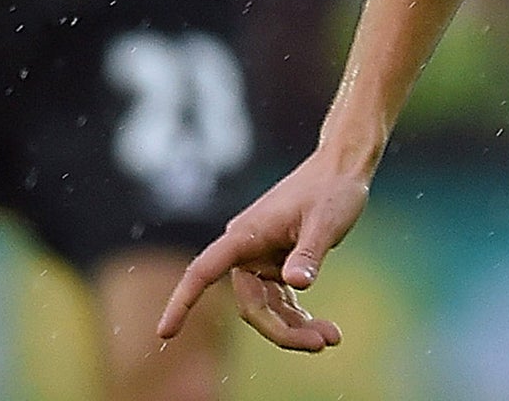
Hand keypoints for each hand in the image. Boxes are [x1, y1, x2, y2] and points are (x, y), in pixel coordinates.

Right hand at [156, 151, 370, 351]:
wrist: (343, 166)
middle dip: (282, 330)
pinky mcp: (278, 264)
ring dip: (295, 327)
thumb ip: (309, 253)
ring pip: (267, 307)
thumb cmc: (333, 188)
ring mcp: (261, 259)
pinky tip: (324, 331)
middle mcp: (247, 249)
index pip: (204, 271)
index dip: (183, 301)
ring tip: (331, 338)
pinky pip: (280, 300)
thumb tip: (296, 284)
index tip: (165, 332)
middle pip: (250, 305)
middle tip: (322, 342)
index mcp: (246, 234)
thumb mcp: (326, 221)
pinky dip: (300, 315)